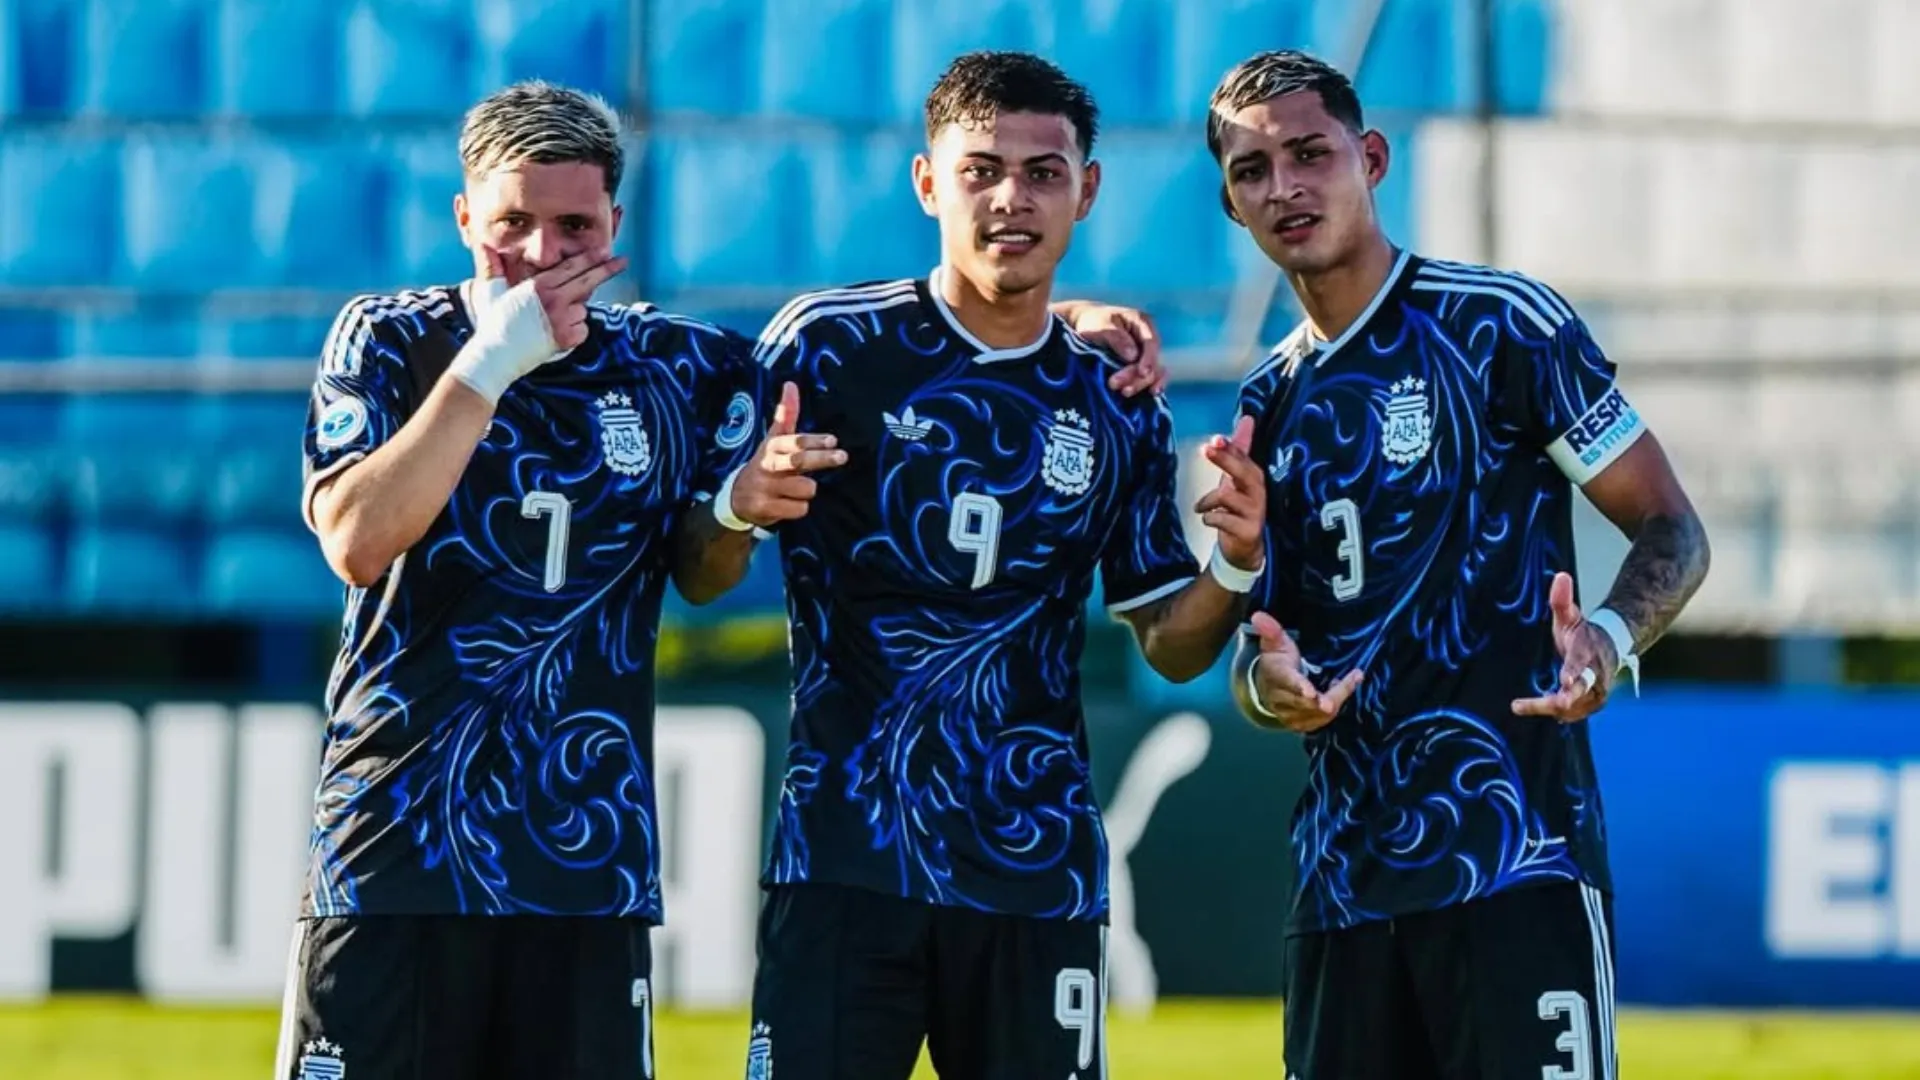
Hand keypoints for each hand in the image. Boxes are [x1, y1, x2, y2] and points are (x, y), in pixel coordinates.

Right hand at [449, 246, 626, 403]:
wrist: (495, 355)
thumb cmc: (494, 324)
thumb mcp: (492, 291)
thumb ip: (492, 266)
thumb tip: (481, 243)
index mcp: (539, 285)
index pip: (572, 267)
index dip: (590, 258)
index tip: (604, 250)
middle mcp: (554, 299)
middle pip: (589, 281)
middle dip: (607, 269)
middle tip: (623, 261)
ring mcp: (563, 319)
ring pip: (583, 309)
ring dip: (574, 312)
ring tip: (550, 320)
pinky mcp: (567, 338)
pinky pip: (582, 329)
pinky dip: (574, 331)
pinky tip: (556, 334)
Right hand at [729, 382, 845, 527]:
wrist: (737, 497)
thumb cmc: (766, 464)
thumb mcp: (773, 440)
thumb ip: (785, 415)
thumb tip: (791, 383)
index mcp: (771, 447)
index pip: (794, 441)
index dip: (814, 441)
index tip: (833, 440)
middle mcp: (767, 465)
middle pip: (798, 461)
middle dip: (821, 458)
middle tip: (842, 457)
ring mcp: (766, 488)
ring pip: (804, 488)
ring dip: (808, 490)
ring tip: (799, 488)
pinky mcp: (765, 508)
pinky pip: (798, 509)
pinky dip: (799, 508)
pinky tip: (790, 504)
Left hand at [1055, 300, 1165, 396]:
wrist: (1083, 327)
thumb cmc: (1092, 322)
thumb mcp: (1101, 325)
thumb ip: (1116, 337)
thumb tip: (1133, 356)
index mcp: (1142, 323)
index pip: (1151, 343)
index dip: (1149, 359)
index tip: (1142, 372)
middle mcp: (1148, 339)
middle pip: (1152, 361)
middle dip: (1137, 376)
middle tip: (1114, 384)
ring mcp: (1146, 354)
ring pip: (1153, 373)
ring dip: (1141, 384)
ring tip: (1125, 393)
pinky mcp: (1140, 367)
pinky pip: (1149, 379)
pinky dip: (1146, 387)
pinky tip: (1148, 397)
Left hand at [1194, 414, 1264, 572]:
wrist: (1245, 547)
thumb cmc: (1239, 507)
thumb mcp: (1236, 478)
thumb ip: (1239, 450)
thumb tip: (1247, 418)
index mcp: (1254, 476)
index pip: (1243, 457)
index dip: (1230, 447)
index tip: (1215, 439)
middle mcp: (1258, 492)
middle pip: (1242, 471)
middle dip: (1223, 459)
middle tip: (1205, 450)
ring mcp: (1255, 512)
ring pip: (1226, 495)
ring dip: (1207, 500)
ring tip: (1201, 507)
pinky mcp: (1248, 530)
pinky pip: (1222, 519)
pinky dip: (1209, 517)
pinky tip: (1207, 519)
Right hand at [1247, 612, 1362, 733]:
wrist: (1267, 689)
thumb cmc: (1277, 662)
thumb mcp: (1274, 643)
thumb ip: (1271, 630)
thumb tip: (1259, 615)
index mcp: (1276, 676)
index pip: (1287, 682)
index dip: (1299, 687)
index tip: (1311, 692)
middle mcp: (1281, 699)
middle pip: (1304, 702)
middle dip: (1323, 699)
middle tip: (1341, 692)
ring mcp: (1290, 715)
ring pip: (1316, 714)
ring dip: (1336, 698)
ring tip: (1352, 680)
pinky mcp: (1299, 725)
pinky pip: (1320, 721)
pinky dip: (1334, 709)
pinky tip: (1344, 691)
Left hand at [1511, 572, 1619, 722]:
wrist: (1608, 649)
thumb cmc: (1582, 633)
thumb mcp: (1570, 616)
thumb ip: (1562, 600)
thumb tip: (1560, 575)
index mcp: (1587, 651)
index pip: (1580, 662)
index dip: (1573, 672)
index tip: (1565, 681)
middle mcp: (1596, 675)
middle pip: (1580, 692)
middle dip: (1564, 700)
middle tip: (1541, 705)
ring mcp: (1596, 692)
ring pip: (1575, 707)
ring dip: (1550, 708)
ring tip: (1520, 705)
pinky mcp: (1591, 704)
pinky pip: (1573, 713)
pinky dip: (1557, 713)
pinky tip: (1531, 709)